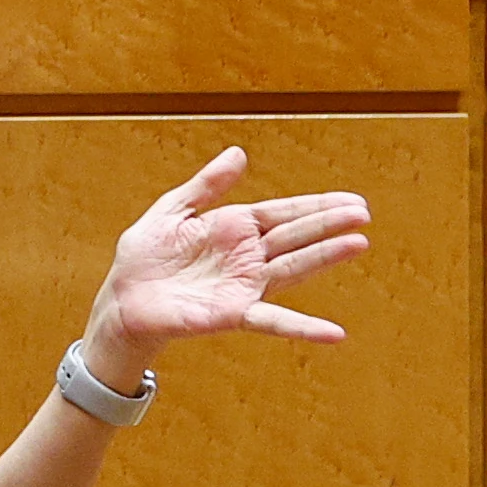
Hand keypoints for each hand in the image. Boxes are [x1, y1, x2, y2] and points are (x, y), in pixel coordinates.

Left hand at [82, 147, 369, 374]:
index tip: (354, 200)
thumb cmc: (145, 256)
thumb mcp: (172, 209)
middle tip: (364, 214)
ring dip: (325, 259)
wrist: (122, 299)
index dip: (317, 205)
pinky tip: (335, 333)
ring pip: (292, 269)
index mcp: (234, 228)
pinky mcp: (232, 314)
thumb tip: (239, 153)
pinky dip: (305, 328)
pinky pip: (273, 321)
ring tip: (358, 244)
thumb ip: (206, 185)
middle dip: (329, 224)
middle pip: (296, 236)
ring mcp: (244, 287)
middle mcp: (248, 257)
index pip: (283, 212)